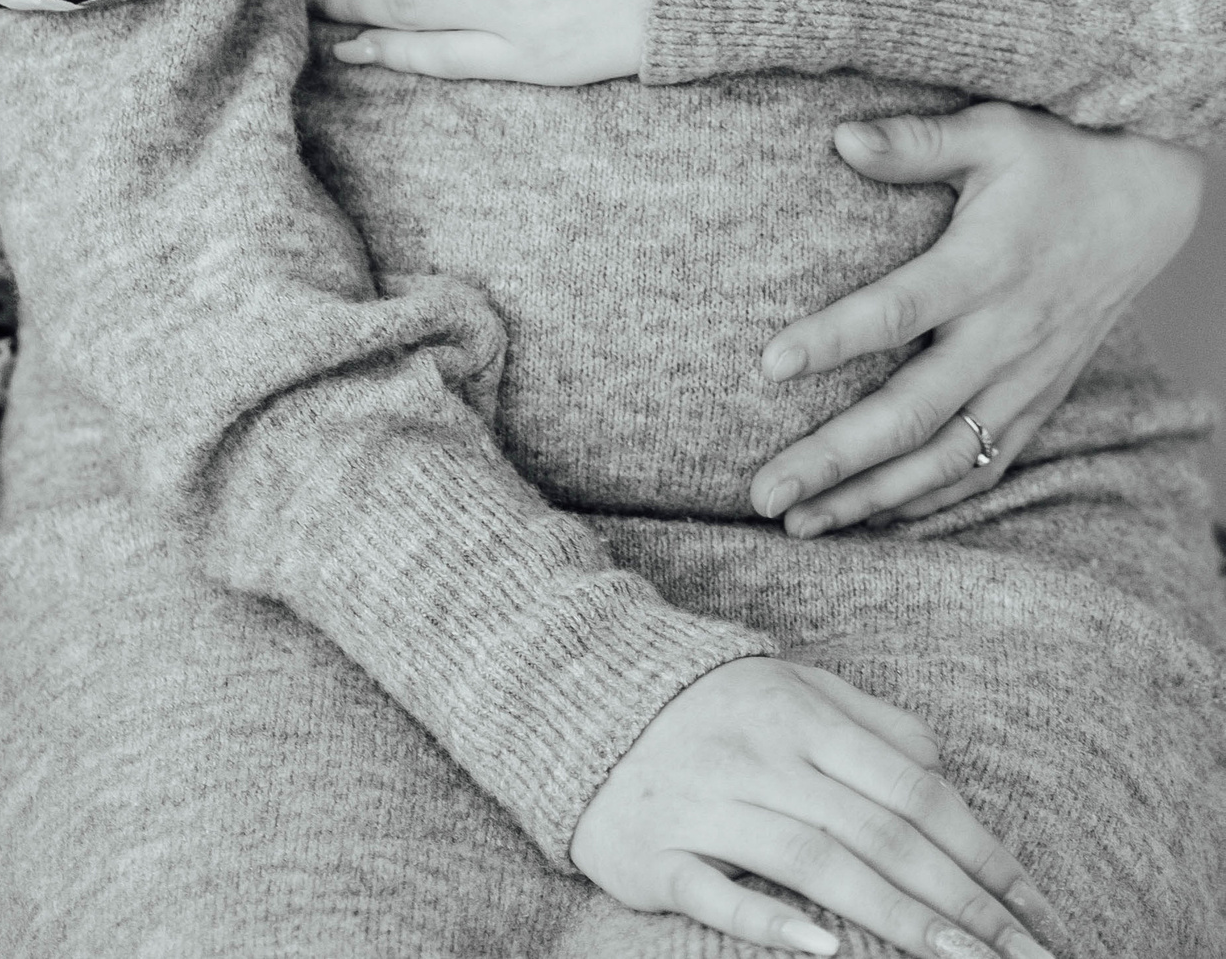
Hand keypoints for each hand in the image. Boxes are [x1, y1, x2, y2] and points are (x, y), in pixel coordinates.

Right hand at [571, 658, 1064, 958]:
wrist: (576, 695)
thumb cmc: (706, 703)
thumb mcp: (790, 683)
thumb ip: (869, 720)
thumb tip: (941, 769)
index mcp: (802, 713)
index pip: (915, 790)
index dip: (983, 854)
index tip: (1038, 915)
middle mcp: (761, 755)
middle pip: (880, 834)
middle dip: (964, 905)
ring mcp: (706, 802)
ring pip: (816, 863)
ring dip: (898, 919)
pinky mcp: (655, 852)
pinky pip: (718, 891)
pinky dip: (771, 921)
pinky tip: (824, 950)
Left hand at [750, 104, 1204, 535]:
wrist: (1146, 202)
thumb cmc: (1056, 158)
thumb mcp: (991, 131)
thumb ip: (917, 142)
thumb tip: (841, 138)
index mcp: (985, 266)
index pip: (898, 311)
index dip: (833, 340)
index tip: (769, 365)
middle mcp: (1004, 335)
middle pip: (910, 412)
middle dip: (834, 458)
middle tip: (764, 492)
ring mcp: (1025, 377)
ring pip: (942, 457)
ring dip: (869, 497)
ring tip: (799, 524)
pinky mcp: (1038, 398)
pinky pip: (983, 465)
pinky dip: (929, 500)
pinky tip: (875, 520)